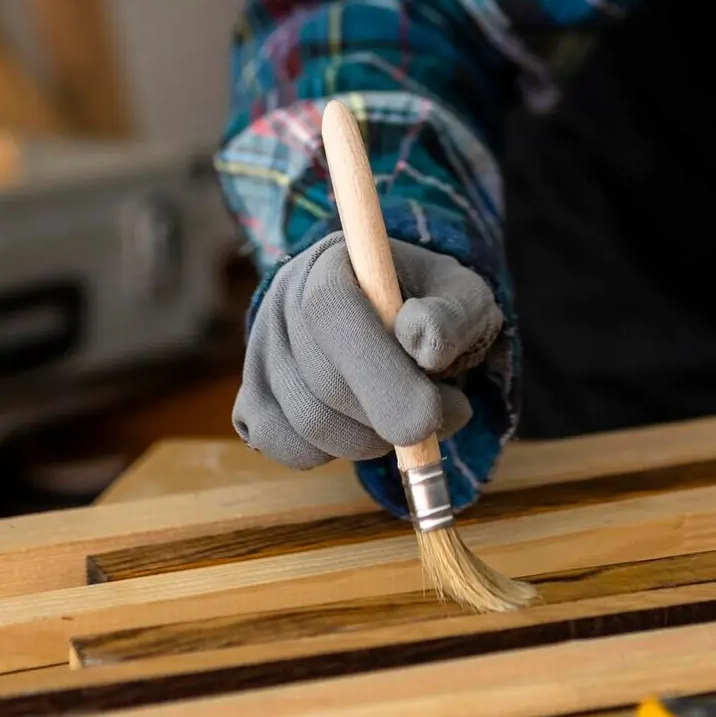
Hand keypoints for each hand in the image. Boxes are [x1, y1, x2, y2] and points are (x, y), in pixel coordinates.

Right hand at [233, 232, 503, 468]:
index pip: (333, 310)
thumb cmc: (431, 307)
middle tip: (437, 416)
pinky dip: (328, 454)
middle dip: (388, 416)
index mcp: (332, 262)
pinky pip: (281, 445)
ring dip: (368, 441)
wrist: (395, 321)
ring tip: (403, 416)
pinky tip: (360, 429)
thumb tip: (419, 338)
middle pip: (322, 381)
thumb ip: (451, 315)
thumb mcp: (462, 297)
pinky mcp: (252, 395)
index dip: (379, 371)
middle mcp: (284, 300)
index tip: (428, 417)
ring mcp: (262, 351)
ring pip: (306, 423)